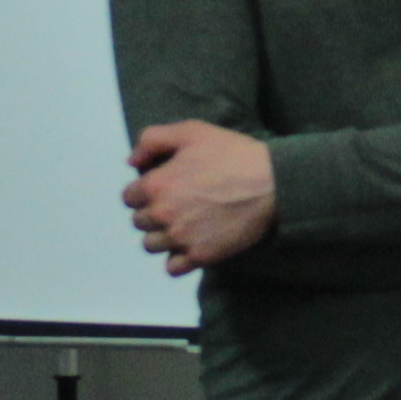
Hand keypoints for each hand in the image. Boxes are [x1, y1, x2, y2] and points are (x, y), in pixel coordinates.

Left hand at [124, 123, 275, 273]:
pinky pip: (172, 268)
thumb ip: (153, 139)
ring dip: (161, 236)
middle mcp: (164, 214)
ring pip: (151, 245)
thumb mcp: (191, 131)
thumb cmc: (234, 155)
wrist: (272, 183)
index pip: (129, 198)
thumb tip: (132, 160)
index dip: (143, 191)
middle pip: (139, 222)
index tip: (159, 189)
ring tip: (181, 225)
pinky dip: (177, 259)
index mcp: (157, 185)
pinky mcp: (201, 255)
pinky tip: (190, 244)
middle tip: (174, 204)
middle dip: (152, 213)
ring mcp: (182, 238)